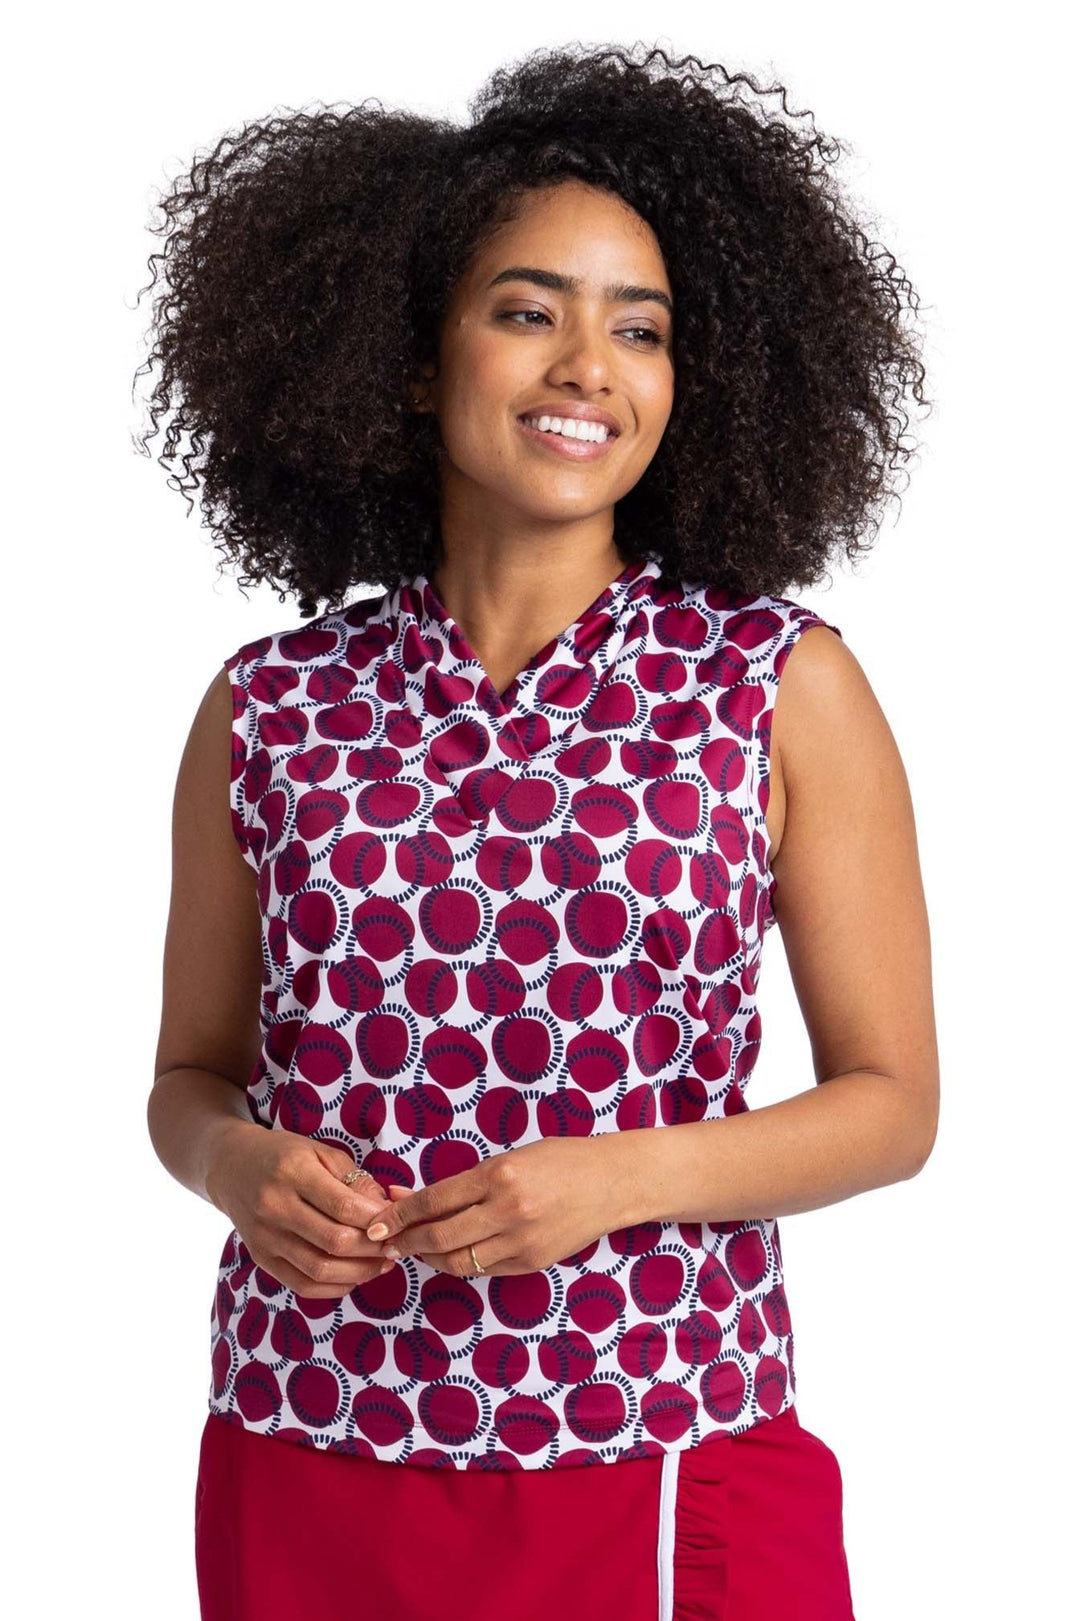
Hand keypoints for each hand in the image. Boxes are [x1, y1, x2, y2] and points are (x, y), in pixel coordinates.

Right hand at [205, 1121, 397, 1298]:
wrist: (232, 1168)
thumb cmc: (284, 1155)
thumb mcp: (320, 1152)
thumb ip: (354, 1179)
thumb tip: (385, 1210)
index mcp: (293, 1173)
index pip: (343, 1207)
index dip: (376, 1220)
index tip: (397, 1222)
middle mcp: (275, 1207)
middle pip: (334, 1241)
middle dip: (373, 1248)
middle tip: (395, 1245)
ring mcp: (265, 1237)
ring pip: (320, 1269)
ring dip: (359, 1272)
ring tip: (381, 1264)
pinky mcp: (262, 1259)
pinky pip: (302, 1285)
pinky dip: (334, 1287)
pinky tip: (355, 1276)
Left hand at [365, 1137, 632, 1277]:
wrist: (612, 1184)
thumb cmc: (559, 1160)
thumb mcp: (509, 1158)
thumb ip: (465, 1181)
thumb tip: (413, 1195)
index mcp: (498, 1175)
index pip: (435, 1200)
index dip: (400, 1214)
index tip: (377, 1221)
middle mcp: (507, 1211)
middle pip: (439, 1236)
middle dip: (405, 1242)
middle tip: (384, 1243)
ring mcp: (521, 1242)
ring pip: (459, 1262)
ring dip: (429, 1258)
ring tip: (414, 1250)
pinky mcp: (532, 1263)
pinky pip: (485, 1270)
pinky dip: (461, 1264)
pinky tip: (449, 1255)